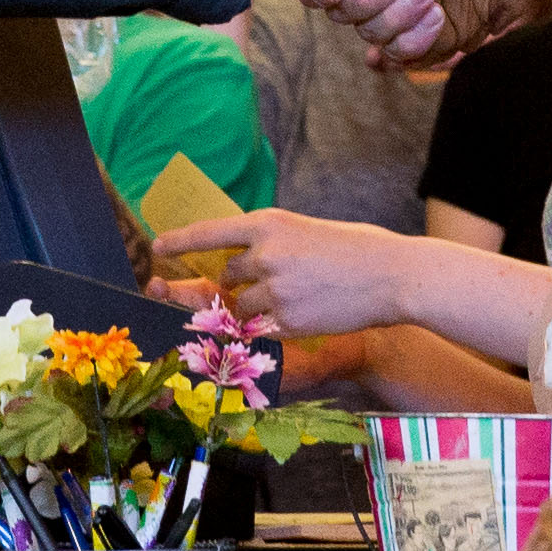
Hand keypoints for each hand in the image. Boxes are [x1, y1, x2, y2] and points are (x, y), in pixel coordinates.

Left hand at [147, 206, 431, 338]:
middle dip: (237, 283)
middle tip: (271, 283)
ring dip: (256, 307)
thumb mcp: (308, 230)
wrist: (393, 276)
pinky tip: (308, 312)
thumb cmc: (358, 249)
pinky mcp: (287, 321)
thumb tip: (246, 259)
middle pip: (226, 275)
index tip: (157, 247)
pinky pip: (264, 327)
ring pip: (241, 306)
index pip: (210, 232)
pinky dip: (276, 324)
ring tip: (298, 297)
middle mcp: (264, 254)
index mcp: (269, 223)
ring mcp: (274, 290)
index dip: (180, 241)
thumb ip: (274, 241)